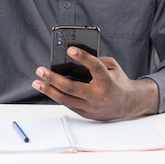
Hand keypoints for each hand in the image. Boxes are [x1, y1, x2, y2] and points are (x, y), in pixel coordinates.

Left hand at [32, 46, 158, 120]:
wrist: (127, 104)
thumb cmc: (117, 82)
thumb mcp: (112, 66)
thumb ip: (95, 61)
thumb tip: (72, 59)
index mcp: (108, 82)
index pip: (94, 67)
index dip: (83, 57)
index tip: (70, 49)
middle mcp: (98, 96)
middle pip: (72, 88)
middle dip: (53, 78)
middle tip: (41, 70)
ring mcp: (91, 107)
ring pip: (65, 100)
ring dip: (49, 90)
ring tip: (37, 82)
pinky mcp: (86, 114)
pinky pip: (68, 104)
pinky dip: (57, 96)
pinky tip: (48, 89)